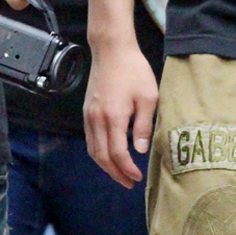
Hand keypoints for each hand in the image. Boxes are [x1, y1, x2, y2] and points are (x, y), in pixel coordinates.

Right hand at [84, 42, 158, 187]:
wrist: (111, 51)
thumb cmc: (134, 71)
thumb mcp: (148, 97)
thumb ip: (144, 125)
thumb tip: (140, 151)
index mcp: (113, 117)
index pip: (117, 153)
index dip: (126, 169)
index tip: (137, 177)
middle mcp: (97, 119)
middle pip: (101, 156)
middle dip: (115, 173)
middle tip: (129, 183)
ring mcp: (89, 116)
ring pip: (92, 150)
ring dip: (105, 166)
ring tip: (120, 174)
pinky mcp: (87, 111)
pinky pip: (89, 139)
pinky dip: (98, 153)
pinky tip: (108, 156)